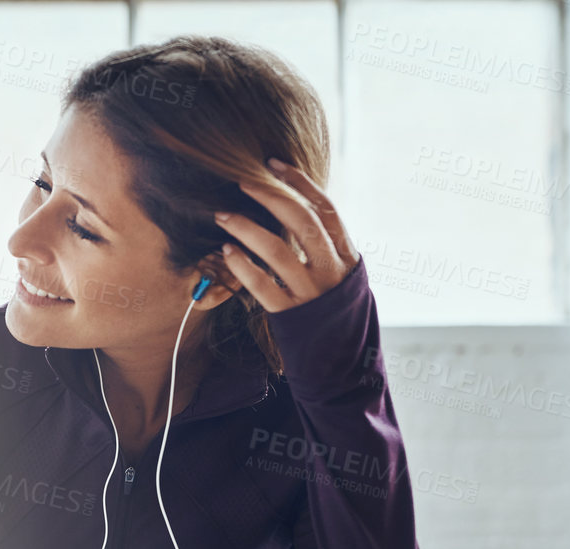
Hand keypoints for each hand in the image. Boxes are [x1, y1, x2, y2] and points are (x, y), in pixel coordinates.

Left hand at [215, 157, 360, 312]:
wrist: (344, 364)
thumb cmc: (337, 314)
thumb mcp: (344, 277)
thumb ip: (327, 248)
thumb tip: (299, 210)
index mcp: (347, 256)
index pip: (325, 209)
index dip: (300, 183)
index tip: (274, 164)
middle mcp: (332, 272)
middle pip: (301, 222)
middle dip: (270, 197)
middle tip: (242, 182)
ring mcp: (311, 294)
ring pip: (278, 251)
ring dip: (246, 228)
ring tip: (222, 216)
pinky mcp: (290, 315)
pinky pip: (262, 285)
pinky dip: (242, 266)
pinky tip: (226, 251)